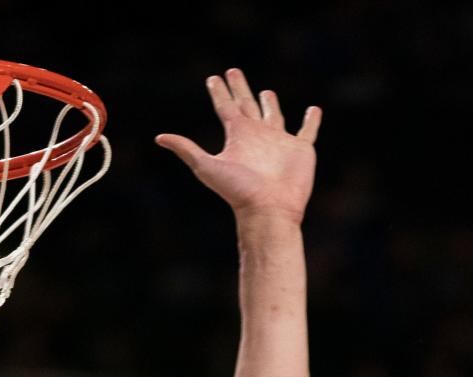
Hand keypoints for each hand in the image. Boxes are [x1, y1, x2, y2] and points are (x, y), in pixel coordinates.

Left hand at [156, 68, 320, 221]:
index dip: (218, 92)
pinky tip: (313, 110)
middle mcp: (257, 136)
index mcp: (238, 136)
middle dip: (239, 89)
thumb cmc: (238, 190)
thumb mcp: (206, 166)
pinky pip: (307, 131)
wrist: (269, 209)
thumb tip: (159, 138)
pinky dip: (311, 121)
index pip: (225, 107)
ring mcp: (279, 142)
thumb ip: (186, 149)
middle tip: (233, 71)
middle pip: (246, 105)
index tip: (213, 79)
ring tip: (267, 92)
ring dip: (270, 104)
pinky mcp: (300, 150)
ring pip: (274, 116)